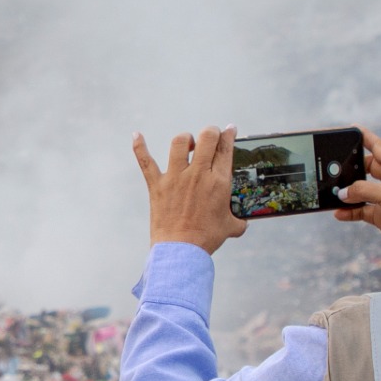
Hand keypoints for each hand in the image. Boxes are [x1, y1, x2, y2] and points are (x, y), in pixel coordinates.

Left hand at [134, 127, 248, 253]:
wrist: (181, 251)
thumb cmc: (206, 239)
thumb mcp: (230, 227)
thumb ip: (239, 220)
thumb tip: (244, 222)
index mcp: (218, 181)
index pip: (225, 148)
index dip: (229, 134)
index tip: (230, 129)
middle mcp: (198, 174)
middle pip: (206, 137)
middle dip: (211, 132)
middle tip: (211, 136)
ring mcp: (176, 177)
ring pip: (179, 143)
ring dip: (186, 139)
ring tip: (188, 144)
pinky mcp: (157, 185)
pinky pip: (146, 161)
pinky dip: (140, 147)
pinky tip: (137, 135)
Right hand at [334, 130, 380, 260]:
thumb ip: (363, 191)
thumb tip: (342, 193)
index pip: (377, 146)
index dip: (365, 137)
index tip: (351, 129)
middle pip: (366, 168)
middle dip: (350, 167)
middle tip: (332, 167)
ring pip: (361, 191)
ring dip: (348, 192)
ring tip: (331, 192)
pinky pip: (361, 210)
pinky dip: (350, 212)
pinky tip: (339, 213)